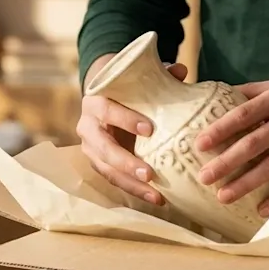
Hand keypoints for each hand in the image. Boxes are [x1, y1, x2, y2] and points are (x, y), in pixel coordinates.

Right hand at [77, 54, 188, 204]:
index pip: (106, 110)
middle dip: (126, 163)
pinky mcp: (99, 164)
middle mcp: (87, 127)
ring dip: (132, 184)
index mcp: (94, 101)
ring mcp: (91, 149)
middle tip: (150, 174)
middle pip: (104, 148)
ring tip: (157, 196)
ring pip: (107, 170)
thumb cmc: (125, 90)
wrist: (103, 101)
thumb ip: (158, 76)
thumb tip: (181, 70)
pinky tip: (157, 199)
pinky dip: (135, 191)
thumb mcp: (138, 81)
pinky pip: (115, 181)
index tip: (150, 129)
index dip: (125, 119)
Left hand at [194, 68, 268, 215]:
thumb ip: (258, 91)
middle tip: (204, 177)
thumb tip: (224, 94)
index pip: (245, 113)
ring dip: (246, 184)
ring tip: (223, 196)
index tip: (200, 144)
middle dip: (227, 162)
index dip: (221, 129)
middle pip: (254, 144)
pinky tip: (262, 210)